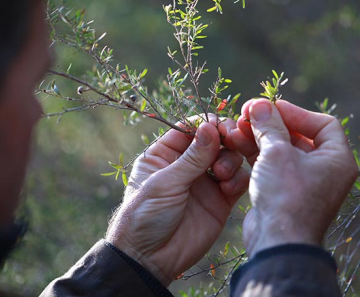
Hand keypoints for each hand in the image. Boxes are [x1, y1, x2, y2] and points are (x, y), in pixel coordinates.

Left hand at [106, 116, 248, 285]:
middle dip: (224, 138)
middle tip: (230, 142)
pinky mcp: (220, 200)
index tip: (220, 126)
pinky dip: (238, 178)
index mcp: (165, 153)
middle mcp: (187, 164)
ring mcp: (205, 181)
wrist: (150, 259)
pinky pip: (237, 180)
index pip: (189, 128)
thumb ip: (191, 158)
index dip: (206, 124)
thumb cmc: (145, 215)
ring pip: (228, 157)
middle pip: (213, 139)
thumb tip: (210, 127)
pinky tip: (228, 187)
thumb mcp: (164, 183)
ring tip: (221, 174)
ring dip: (230, 159)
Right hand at [225, 99, 357, 255]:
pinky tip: (237, 142)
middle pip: (296, 134)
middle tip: (247, 113)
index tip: (270, 106)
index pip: (321, 123)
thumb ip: (268, 125)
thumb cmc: (286, 196)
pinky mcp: (282, 189)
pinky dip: (255, 151)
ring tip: (237, 126)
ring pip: (279, 148)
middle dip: (270, 123)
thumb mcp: (277, 153)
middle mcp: (322, 169)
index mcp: (335, 159)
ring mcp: (300, 180)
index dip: (295, 111)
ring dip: (258, 136)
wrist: (276, 240)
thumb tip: (259, 104)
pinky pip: (270, 163)